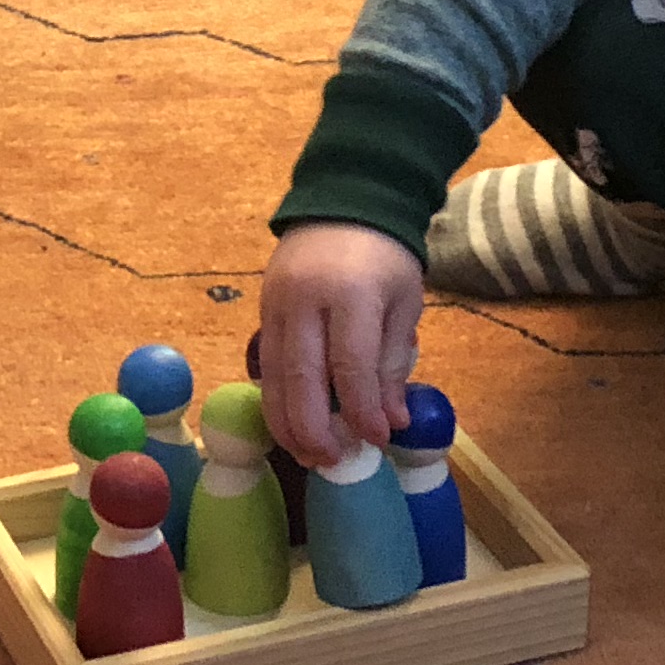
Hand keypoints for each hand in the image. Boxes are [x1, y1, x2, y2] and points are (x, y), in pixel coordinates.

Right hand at [256, 222, 423, 470]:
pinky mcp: (262, 309)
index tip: (376, 440)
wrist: (344, 203)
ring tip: (307, 454)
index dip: (362, 410)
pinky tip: (290, 424)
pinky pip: (264, 364)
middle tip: (331, 462)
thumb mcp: (403, 304)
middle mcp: (305, 300)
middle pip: (301, 376)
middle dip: (315, 428)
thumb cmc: (384, 258)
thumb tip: (390, 422)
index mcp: (351, 294)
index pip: (351, 364)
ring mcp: (276, 304)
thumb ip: (392, 363)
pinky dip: (275, 399)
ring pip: (273, 375)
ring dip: (287, 422)